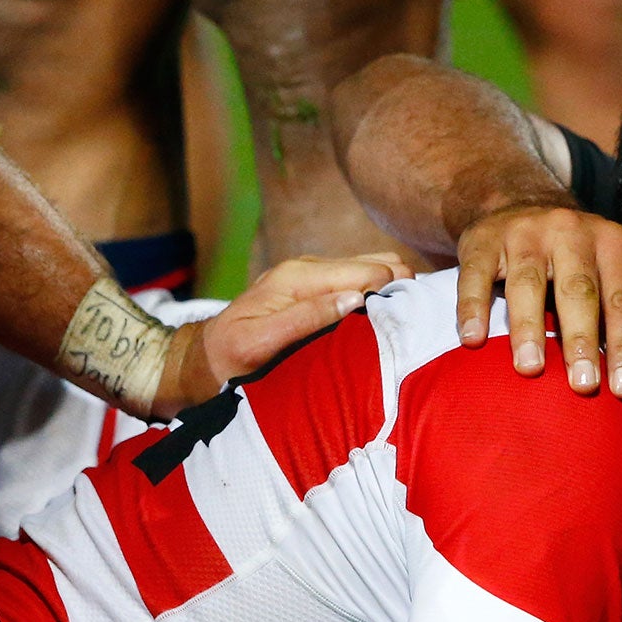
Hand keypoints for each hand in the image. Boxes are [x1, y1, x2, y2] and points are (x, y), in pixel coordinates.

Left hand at [153, 252, 410, 416]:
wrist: (204, 359)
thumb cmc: (230, 358)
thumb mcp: (261, 343)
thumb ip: (306, 319)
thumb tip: (355, 300)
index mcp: (299, 277)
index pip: (369, 271)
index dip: (395, 293)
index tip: (412, 323)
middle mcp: (309, 268)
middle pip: (378, 263)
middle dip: (401, 288)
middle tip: (418, 323)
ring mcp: (314, 276)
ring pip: (373, 270)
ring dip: (392, 292)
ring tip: (408, 322)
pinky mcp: (316, 288)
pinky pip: (360, 283)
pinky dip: (379, 297)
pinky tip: (388, 319)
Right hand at [455, 205, 621, 397]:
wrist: (520, 207)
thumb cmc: (579, 259)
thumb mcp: (617, 273)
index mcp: (612, 242)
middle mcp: (570, 230)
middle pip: (578, 291)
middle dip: (582, 340)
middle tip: (583, 385)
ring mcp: (524, 233)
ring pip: (527, 284)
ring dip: (528, 328)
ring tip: (530, 368)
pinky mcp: (482, 239)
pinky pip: (474, 275)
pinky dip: (472, 308)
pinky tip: (473, 340)